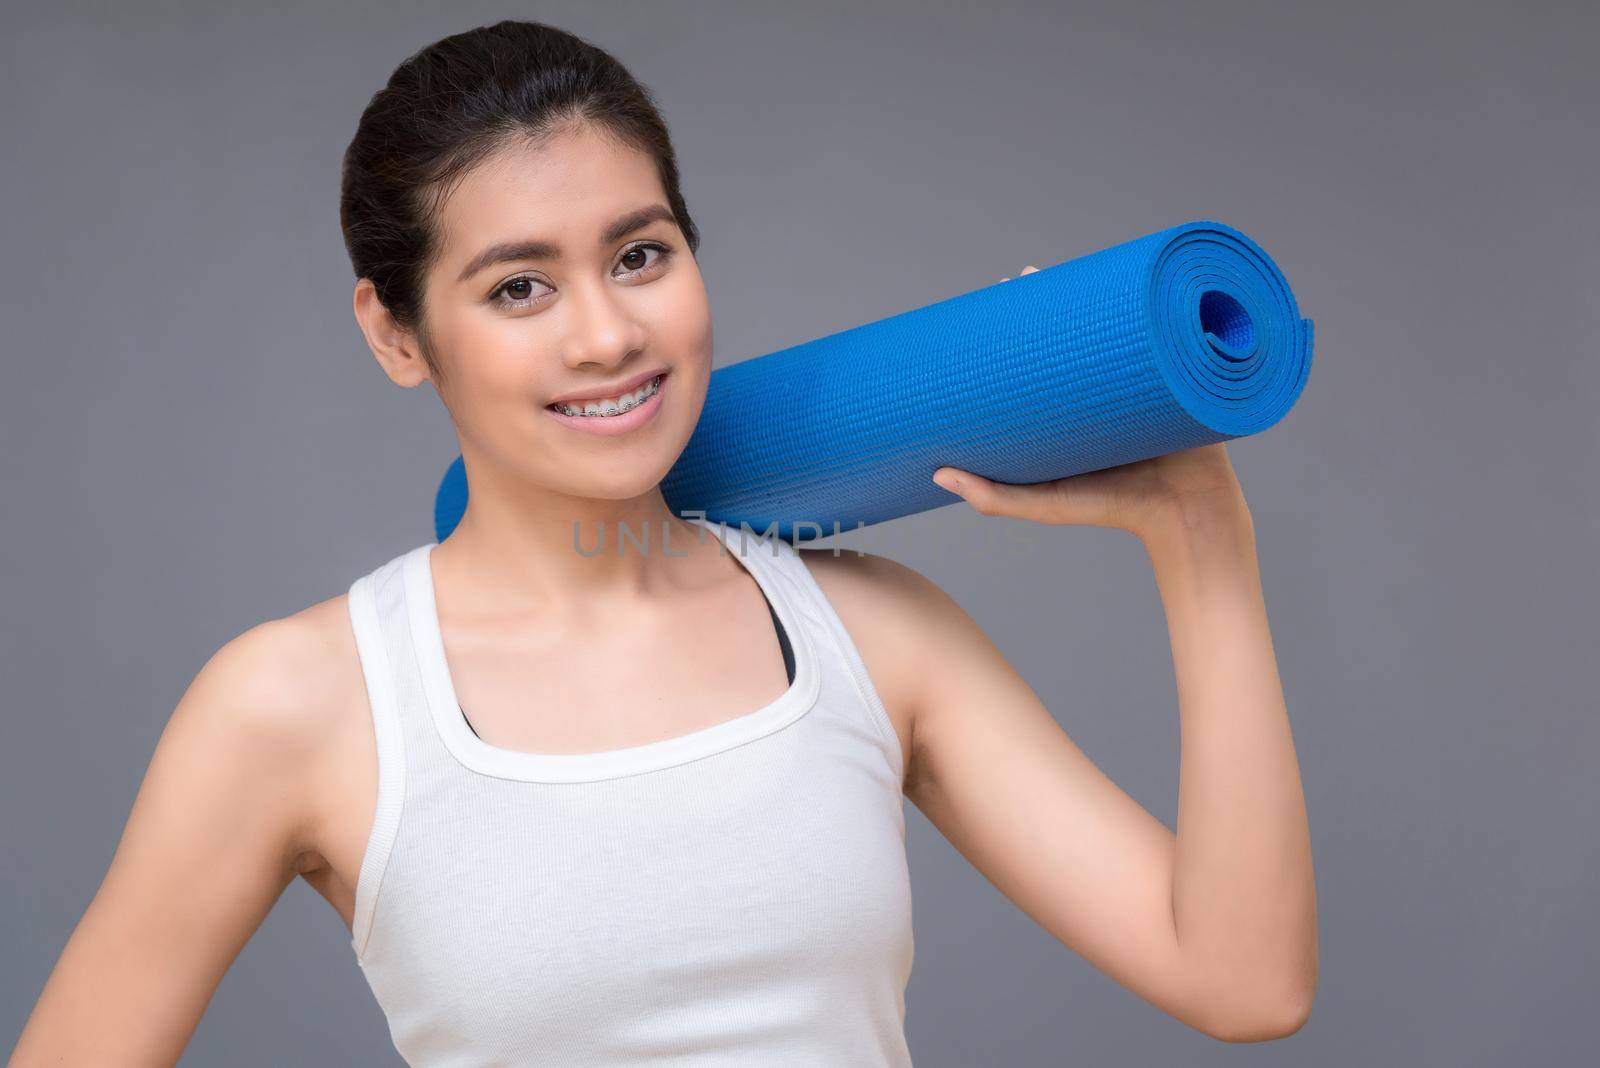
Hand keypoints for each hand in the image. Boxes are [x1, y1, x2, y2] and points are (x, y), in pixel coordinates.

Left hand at [935, 264, 1246, 535]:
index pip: (1035, 357)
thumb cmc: (1115, 508)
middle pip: (1071, 330)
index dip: (1013, 330)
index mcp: (1068, 407)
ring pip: (1111, 322)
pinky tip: (1131, 280)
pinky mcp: (1174, 370)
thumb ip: (995, 498)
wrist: (1188, 513)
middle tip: (1023, 277)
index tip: (986, 305)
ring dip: (1091, 290)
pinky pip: (1159, 330)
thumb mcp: (1046, 504)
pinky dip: (1147, 303)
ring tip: (1066, 269)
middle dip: (1048, 298)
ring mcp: (1138, 375)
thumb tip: (937, 474)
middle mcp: (1100, 386)